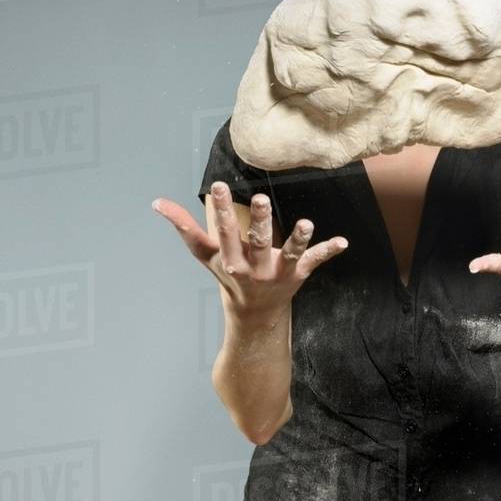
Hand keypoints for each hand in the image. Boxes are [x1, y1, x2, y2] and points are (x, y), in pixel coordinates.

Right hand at [151, 182, 348, 315]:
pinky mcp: (298, 274)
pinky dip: (328, 252)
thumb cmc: (228, 275)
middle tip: (262, 199)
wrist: (253, 314)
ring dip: (297, 240)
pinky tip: (343, 242)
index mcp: (231, 260)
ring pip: (288, 254)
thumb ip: (184, 227)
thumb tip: (157, 203)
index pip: (224, 232)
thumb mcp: (204, 254)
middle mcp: (254, 267)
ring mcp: (277, 272)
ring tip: (305, 223)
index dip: (223, 210)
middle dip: (259, 223)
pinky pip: (314, 262)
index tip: (221, 186)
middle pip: (257, 243)